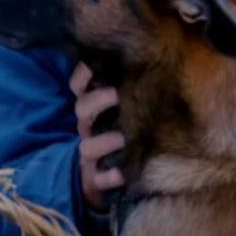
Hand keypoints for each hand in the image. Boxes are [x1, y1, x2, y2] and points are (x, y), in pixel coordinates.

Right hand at [70, 62, 124, 209]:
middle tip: (117, 94)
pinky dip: (109, 177)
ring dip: (105, 140)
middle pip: (82, 108)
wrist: (121, 176)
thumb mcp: (132, 106)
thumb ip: (134, 87)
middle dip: (98, 100)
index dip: (83, 74)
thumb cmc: (132, 131)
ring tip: (124, 138)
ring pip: (87, 145)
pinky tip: (123, 174)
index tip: (96, 66)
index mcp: (93, 107)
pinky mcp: (95, 179)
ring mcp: (91, 153)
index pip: (78, 84)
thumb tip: (157, 56)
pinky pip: (98, 179)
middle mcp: (89, 127)